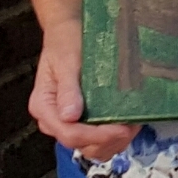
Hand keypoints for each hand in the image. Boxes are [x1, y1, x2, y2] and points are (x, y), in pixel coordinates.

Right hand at [29, 21, 138, 160]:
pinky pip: (97, 138)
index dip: (96, 136)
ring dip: (114, 141)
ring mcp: (68, 121)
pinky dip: (114, 136)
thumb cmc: (66, 41)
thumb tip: (69, 116)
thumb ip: (67, 89)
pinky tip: (128, 122)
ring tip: (133, 124)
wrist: (69, 30)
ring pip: (91, 147)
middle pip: (80, 145)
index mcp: (44, 106)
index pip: (69, 134)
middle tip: (132, 126)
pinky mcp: (82, 119)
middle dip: (108, 140)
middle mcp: (53, 119)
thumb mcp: (66, 61)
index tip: (120, 129)